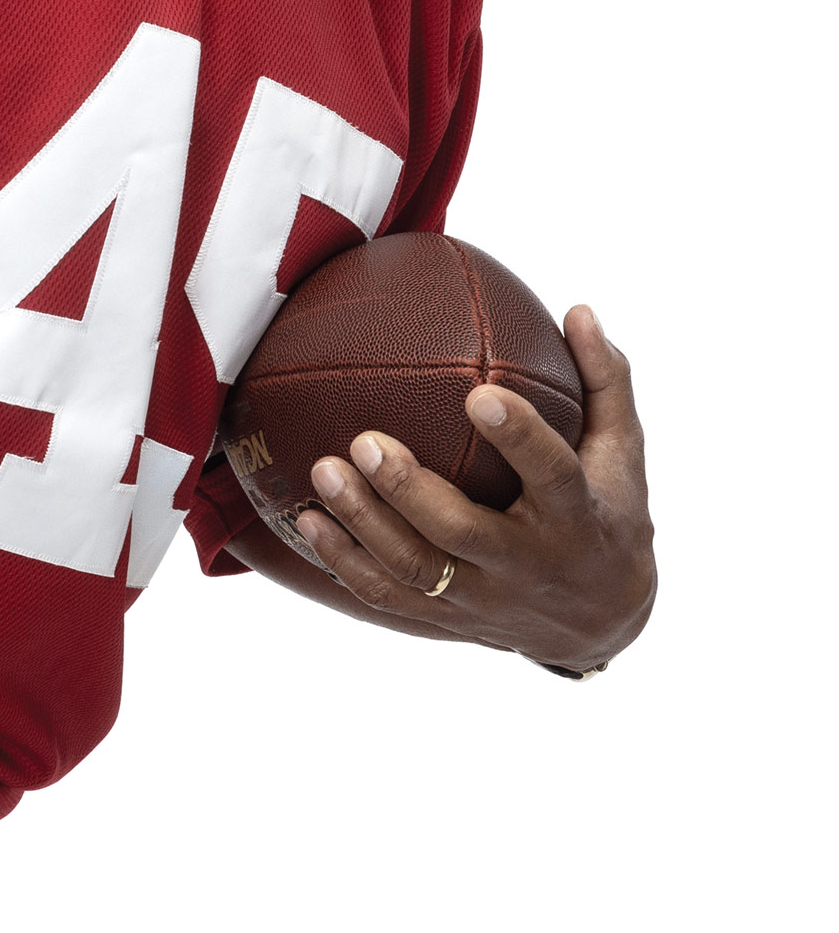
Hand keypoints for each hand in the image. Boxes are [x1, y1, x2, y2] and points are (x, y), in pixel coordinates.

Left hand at [292, 306, 655, 674]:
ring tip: (323, 469)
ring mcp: (484, 598)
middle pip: (462, 531)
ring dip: (364, 521)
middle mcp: (528, 564)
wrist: (601, 622)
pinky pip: (388, 597)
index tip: (481, 395)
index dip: (519, 438)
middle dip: (408, 488)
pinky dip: (345, 563)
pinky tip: (307, 520)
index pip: (552, 475)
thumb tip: (579, 310)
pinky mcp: (450, 618)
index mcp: (577, 518)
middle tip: (364, 440)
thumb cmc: (608, 514)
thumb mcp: (624, 456)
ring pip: (415, 568)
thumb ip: (604, 383)